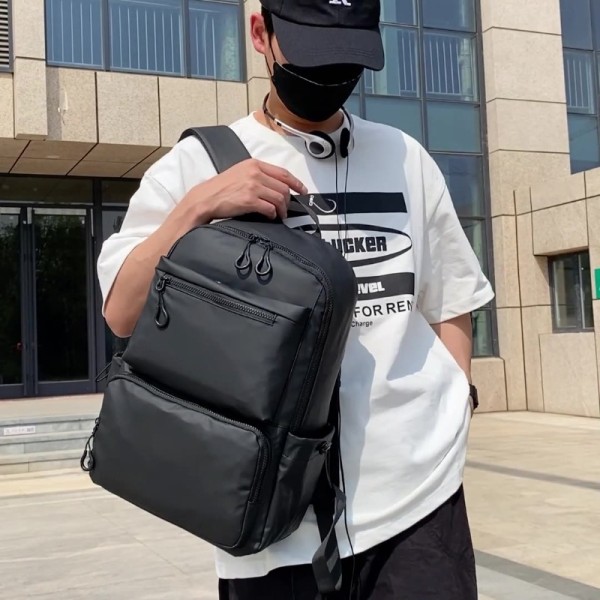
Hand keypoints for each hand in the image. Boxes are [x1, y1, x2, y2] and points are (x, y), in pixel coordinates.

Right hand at [181, 159, 307, 224]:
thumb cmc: (221, 188)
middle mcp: (255, 173)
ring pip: (279, 198)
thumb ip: (258, 175)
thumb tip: (275, 185)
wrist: (205, 198)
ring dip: (282, 209)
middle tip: (287, 208)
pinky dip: (273, 214)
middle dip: (288, 200)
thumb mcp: (240, 173)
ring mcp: (252, 186)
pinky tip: (270, 216)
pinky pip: (270, 208)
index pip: (283, 173)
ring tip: (280, 215)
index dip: (296, 182)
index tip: (303, 190)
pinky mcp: (249, 200)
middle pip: (283, 187)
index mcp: (254, 164)